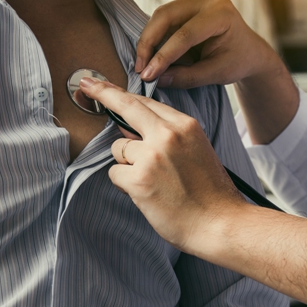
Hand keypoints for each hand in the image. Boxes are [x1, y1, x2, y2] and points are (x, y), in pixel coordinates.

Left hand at [79, 77, 246, 252]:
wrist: (221, 223)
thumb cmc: (210, 194)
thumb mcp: (195, 152)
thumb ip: (166, 137)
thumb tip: (130, 131)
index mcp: (185, 126)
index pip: (145, 102)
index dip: (119, 92)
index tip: (101, 83)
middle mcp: (167, 135)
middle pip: (126, 107)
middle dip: (102, 93)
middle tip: (86, 85)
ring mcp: (152, 156)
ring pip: (119, 149)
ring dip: (127, 164)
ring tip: (153, 182)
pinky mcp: (139, 179)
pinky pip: (115, 174)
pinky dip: (125, 185)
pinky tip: (147, 194)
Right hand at [135, 0, 282, 88]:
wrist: (248, 50)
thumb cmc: (237, 61)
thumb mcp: (217, 74)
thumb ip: (188, 77)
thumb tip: (157, 79)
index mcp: (221, 13)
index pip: (185, 35)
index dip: (164, 56)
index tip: (147, 76)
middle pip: (165, 16)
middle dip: (148, 43)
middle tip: (139, 69)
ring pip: (160, 16)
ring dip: (149, 41)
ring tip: (144, 66)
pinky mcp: (184, 3)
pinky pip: (163, 19)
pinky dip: (155, 38)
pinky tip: (151, 57)